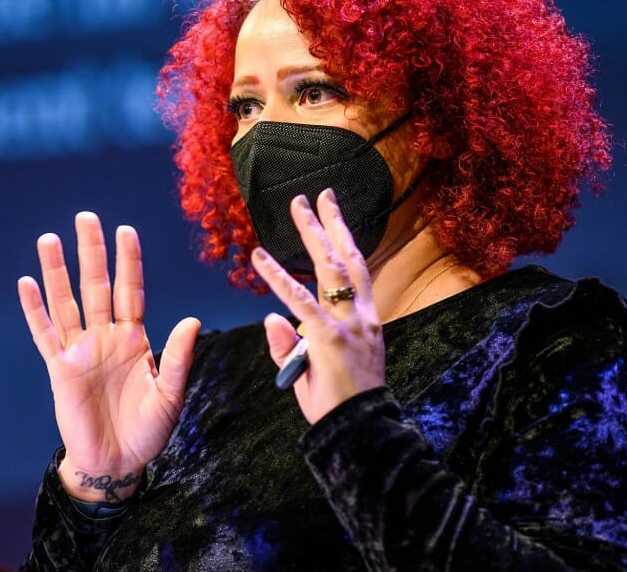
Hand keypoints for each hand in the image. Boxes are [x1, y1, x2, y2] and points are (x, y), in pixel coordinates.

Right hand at [17, 212, 199, 501]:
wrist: (117, 463)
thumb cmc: (148, 431)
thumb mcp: (170, 396)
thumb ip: (179, 358)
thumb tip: (192, 320)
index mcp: (135, 340)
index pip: (130, 291)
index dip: (128, 262)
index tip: (126, 230)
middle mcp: (105, 337)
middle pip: (96, 285)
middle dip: (92, 252)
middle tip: (86, 217)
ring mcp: (81, 351)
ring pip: (67, 302)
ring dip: (57, 271)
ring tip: (49, 239)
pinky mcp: (60, 370)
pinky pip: (45, 334)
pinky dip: (35, 310)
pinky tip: (27, 284)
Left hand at [250, 189, 385, 423]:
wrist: (361, 433)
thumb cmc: (343, 405)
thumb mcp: (319, 370)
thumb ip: (294, 344)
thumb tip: (271, 319)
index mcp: (366, 320)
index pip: (358, 270)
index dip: (345, 239)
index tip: (335, 213)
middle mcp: (361, 316)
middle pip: (347, 258)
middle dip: (332, 223)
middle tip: (319, 194)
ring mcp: (347, 325)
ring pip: (331, 269)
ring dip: (313, 233)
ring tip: (298, 206)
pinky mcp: (329, 339)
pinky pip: (299, 302)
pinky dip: (278, 277)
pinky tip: (260, 258)